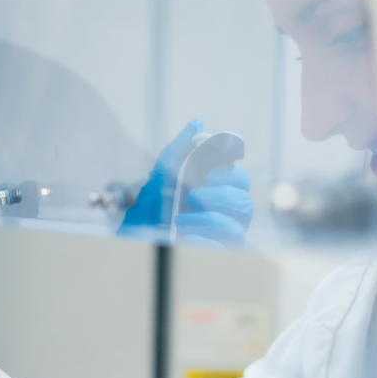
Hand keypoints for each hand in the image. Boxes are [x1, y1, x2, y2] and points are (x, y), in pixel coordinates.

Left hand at [118, 120, 251, 247]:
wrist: (133, 243)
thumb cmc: (148, 212)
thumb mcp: (159, 178)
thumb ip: (178, 151)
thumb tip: (197, 125)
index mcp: (213, 192)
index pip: (238, 177)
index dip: (230, 169)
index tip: (209, 170)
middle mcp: (222, 212)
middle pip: (244, 197)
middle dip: (221, 192)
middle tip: (192, 195)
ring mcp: (223, 234)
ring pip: (241, 218)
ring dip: (212, 214)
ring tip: (180, 217)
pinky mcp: (219, 251)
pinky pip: (231, 241)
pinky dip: (208, 234)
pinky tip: (185, 233)